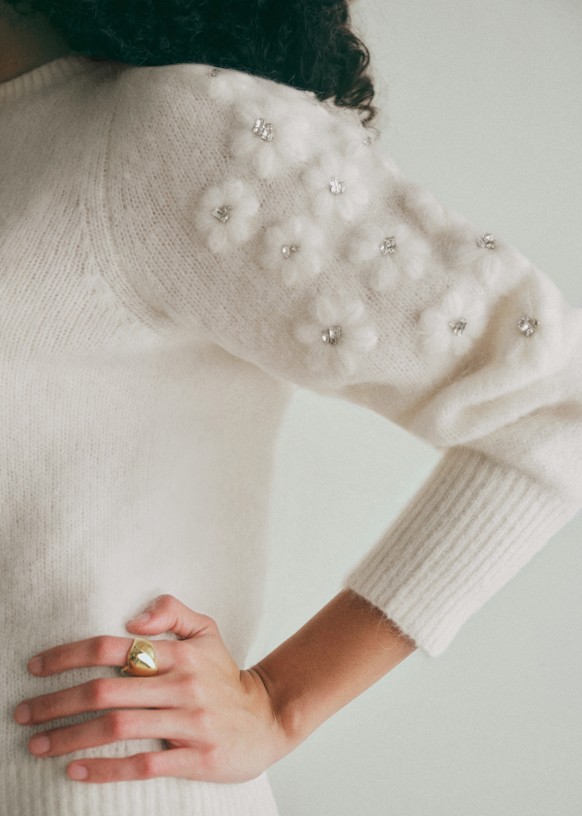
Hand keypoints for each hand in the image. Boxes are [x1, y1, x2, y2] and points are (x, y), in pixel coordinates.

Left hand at [13, 594, 292, 783]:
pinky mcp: (195, 757)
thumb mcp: (206, 631)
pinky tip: (75, 770)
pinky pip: (143, 763)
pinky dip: (105, 768)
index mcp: (180, 654)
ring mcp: (189, 723)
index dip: (69, 656)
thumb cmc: (224, 674)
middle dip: (57, 702)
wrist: (265, 718)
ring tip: (38, 744)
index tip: (36, 667)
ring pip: (118, 728)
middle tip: (23, 713)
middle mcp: (182, 685)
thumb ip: (171, 611)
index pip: (113, 648)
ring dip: (71, 737)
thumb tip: (133, 619)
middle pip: (107, 692)